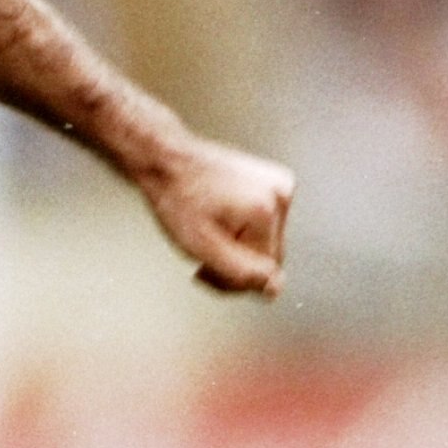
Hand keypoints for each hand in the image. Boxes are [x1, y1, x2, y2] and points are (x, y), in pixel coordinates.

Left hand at [139, 135, 294, 297]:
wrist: (166, 158)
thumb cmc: (176, 197)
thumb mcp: (202, 247)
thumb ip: (240, 273)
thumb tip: (275, 289)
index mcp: (266, 210)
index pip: (267, 272)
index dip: (234, 279)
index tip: (204, 270)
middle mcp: (281, 193)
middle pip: (270, 256)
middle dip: (236, 262)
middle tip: (202, 257)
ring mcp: (279, 183)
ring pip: (266, 240)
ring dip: (238, 246)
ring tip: (207, 233)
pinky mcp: (272, 180)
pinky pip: (264, 222)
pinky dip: (242, 228)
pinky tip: (218, 220)